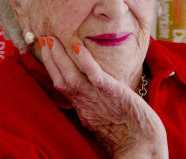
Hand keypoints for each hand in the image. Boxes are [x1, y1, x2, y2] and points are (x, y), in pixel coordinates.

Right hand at [38, 36, 167, 158]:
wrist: (142, 147)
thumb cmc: (130, 135)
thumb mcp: (104, 119)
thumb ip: (94, 104)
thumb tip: (91, 89)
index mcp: (82, 109)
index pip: (61, 86)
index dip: (51, 68)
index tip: (45, 51)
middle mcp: (84, 104)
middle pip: (61, 80)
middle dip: (50, 59)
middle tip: (42, 38)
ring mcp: (96, 99)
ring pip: (71, 77)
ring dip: (59, 57)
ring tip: (51, 40)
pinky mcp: (112, 93)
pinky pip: (95, 75)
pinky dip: (85, 61)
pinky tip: (77, 47)